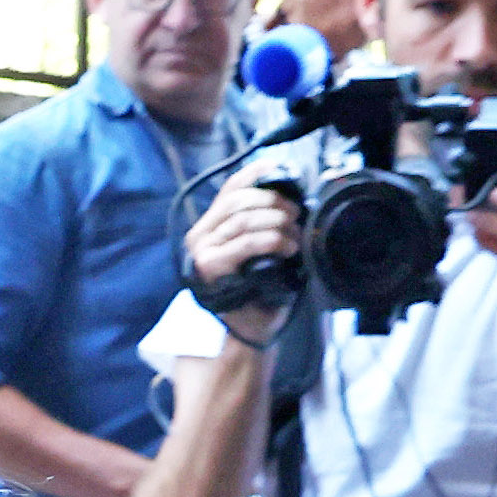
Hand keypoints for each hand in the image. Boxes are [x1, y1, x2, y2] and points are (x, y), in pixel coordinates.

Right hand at [185, 172, 304, 334]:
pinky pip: (247, 242)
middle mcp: (200, 234)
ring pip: (244, 219)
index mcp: (209, 225)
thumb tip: (289, 197)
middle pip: (239, 200)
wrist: (245, 328)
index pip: (231, 188)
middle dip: (273, 201)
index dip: (256, 173)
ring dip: (277, 222)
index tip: (281, 168)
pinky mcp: (211, 265)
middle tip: (296, 214)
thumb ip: (261, 224)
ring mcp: (203, 250)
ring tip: (295, 234)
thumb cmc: (255, 289)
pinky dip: (273, 240)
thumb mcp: (258, 250)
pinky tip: (288, 247)